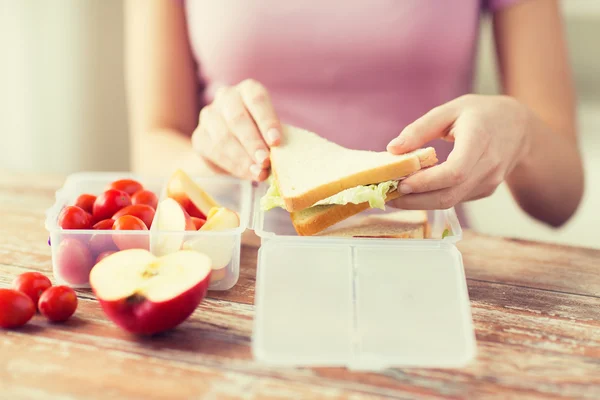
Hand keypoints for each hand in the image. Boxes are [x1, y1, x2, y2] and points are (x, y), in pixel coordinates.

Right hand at [192, 79, 281, 180]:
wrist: (233, 147)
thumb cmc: (261, 135)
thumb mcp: (272, 131)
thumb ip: (276, 139)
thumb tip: (287, 156)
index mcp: (249, 90)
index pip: (257, 100)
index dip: (267, 121)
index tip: (276, 142)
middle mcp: (227, 97)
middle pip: (238, 119)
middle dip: (253, 143)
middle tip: (265, 161)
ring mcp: (209, 115)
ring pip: (223, 137)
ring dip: (242, 158)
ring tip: (258, 173)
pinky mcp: (199, 136)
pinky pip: (213, 151)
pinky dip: (232, 165)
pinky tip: (246, 173)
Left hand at [387, 95, 531, 208]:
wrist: (520, 128)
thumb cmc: (481, 114)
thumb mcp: (451, 110)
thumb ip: (421, 128)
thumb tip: (393, 149)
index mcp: (480, 140)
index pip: (455, 171)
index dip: (426, 182)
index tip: (401, 184)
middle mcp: (488, 166)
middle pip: (449, 194)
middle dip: (415, 200)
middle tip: (387, 195)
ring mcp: (489, 182)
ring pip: (450, 202)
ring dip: (419, 202)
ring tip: (394, 195)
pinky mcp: (485, 191)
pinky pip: (455, 199)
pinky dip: (431, 198)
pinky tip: (414, 192)